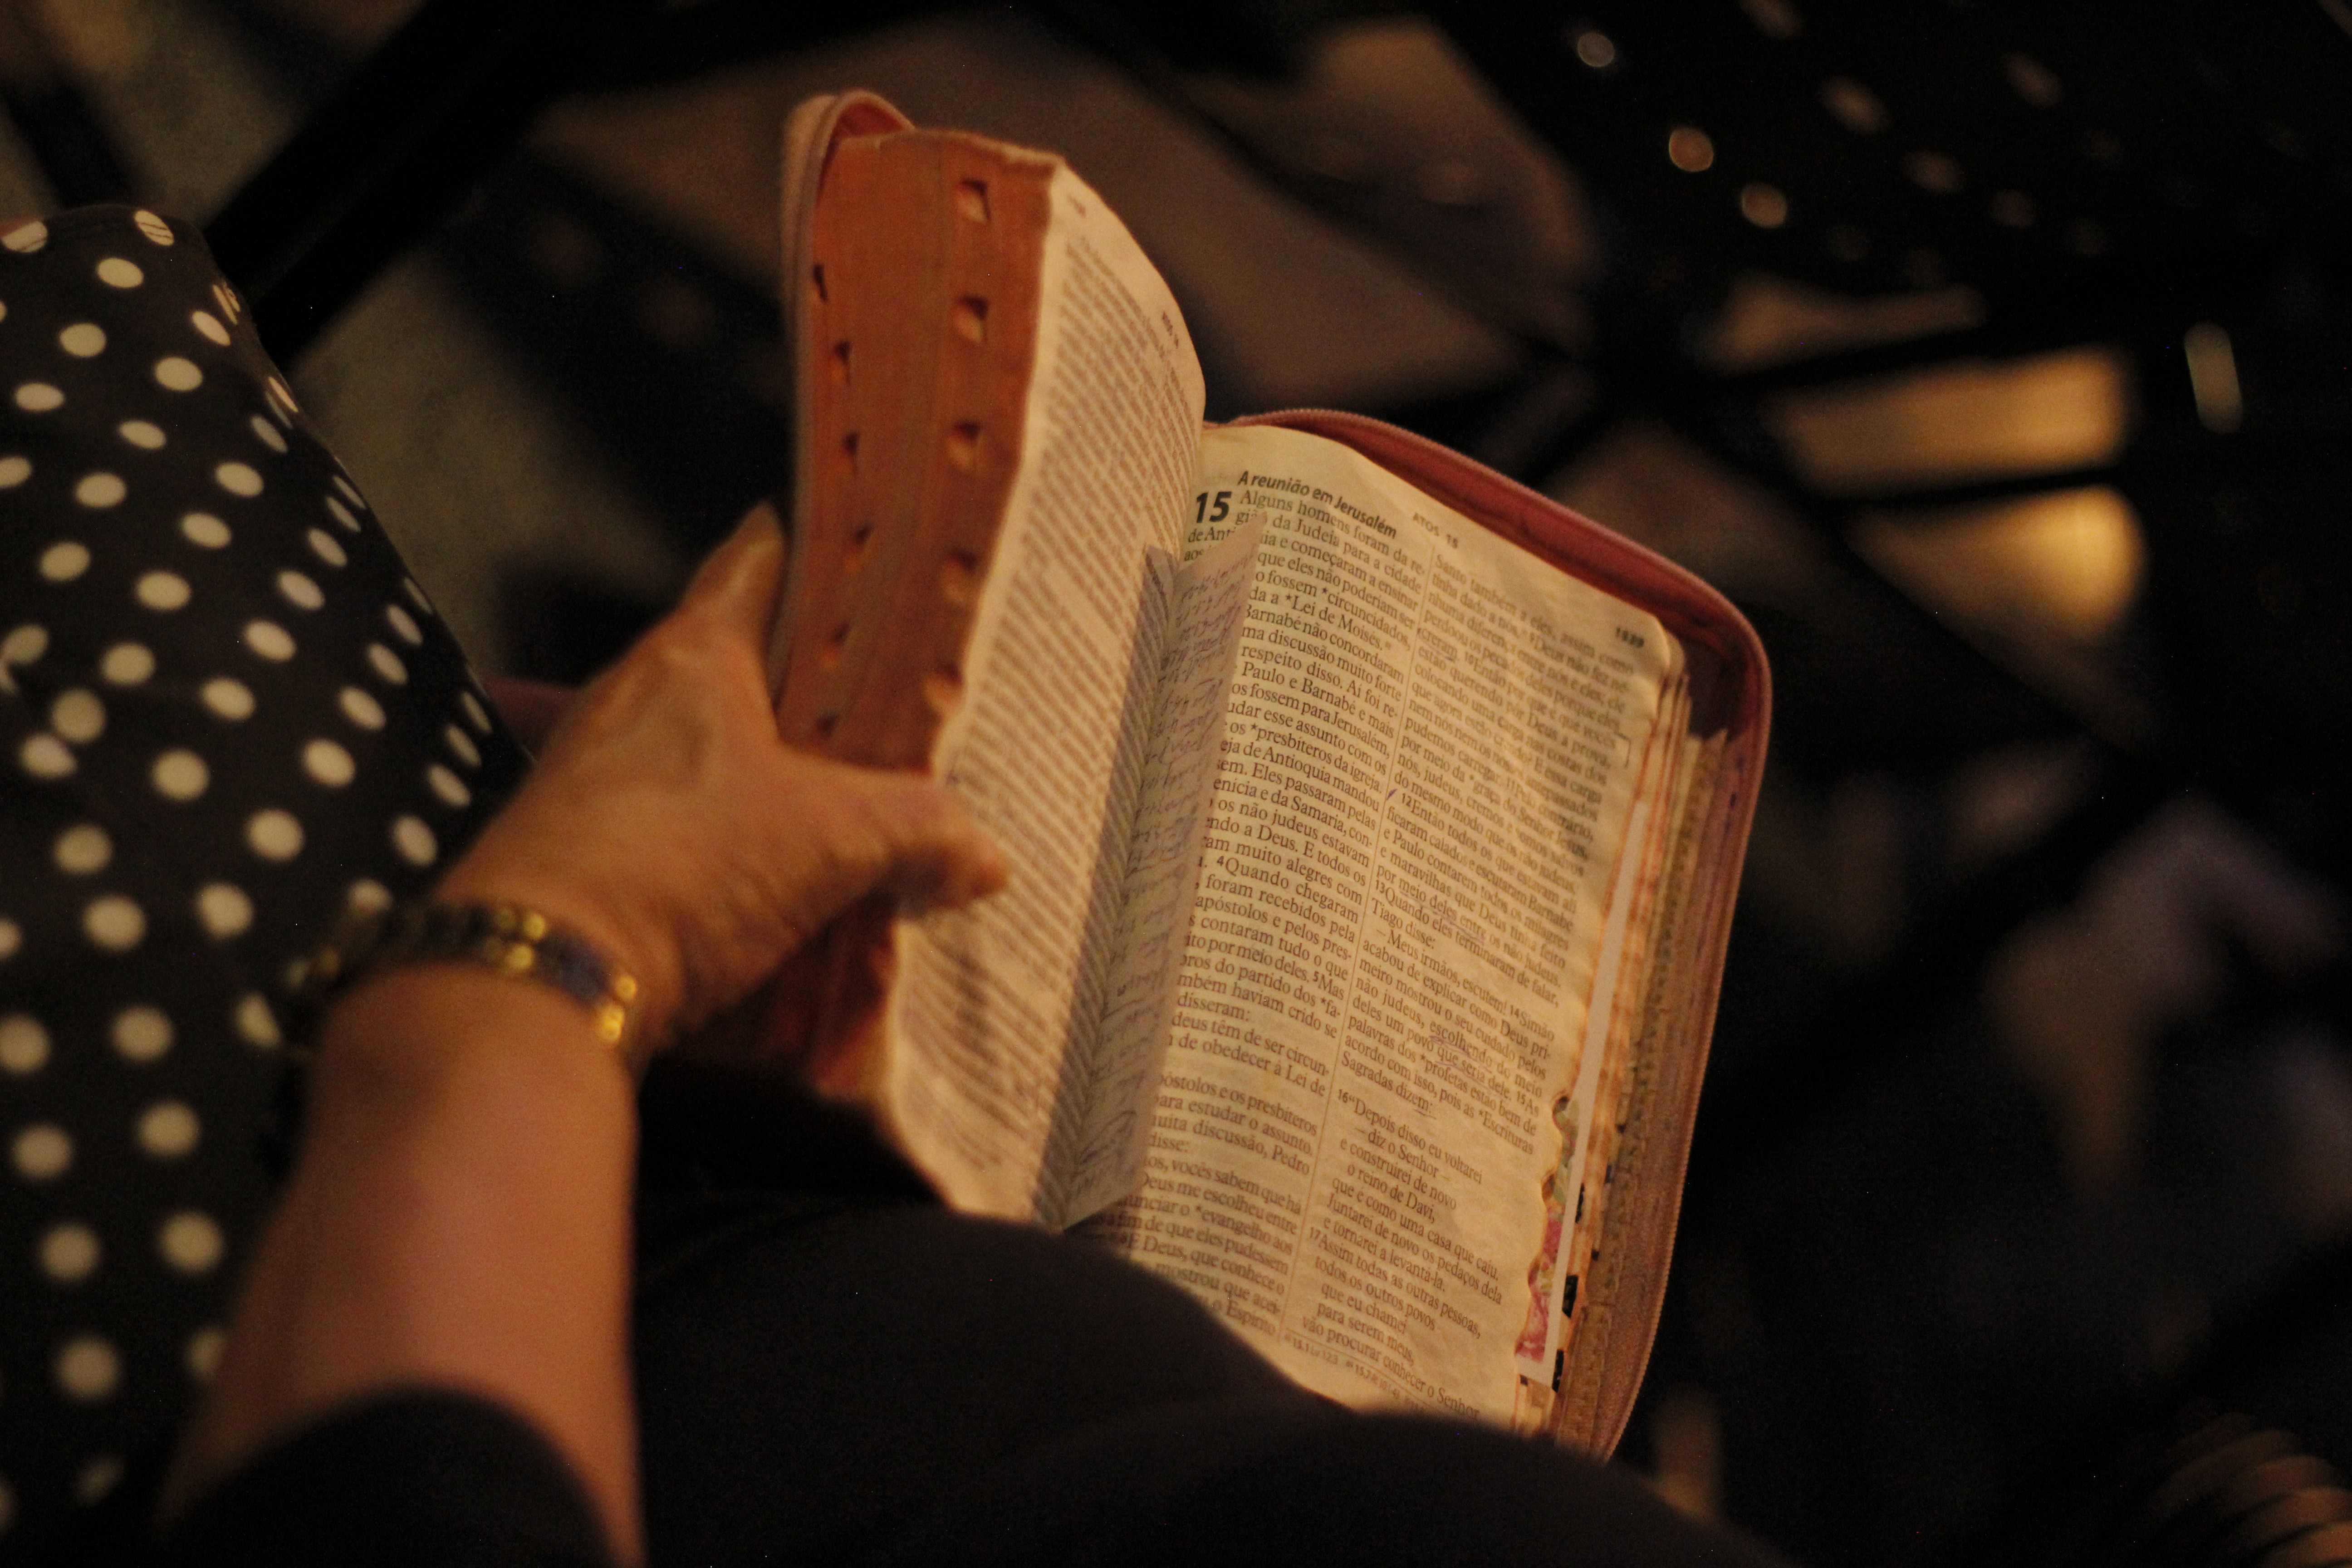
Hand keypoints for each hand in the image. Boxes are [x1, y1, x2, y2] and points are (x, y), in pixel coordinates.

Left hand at [436, 503, 1005, 1052]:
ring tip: (847, 816)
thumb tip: (980, 855)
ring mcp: (593, 778)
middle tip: (891, 710)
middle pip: (736, 668)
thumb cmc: (677, 865)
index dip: (812, 546)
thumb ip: (917, 831)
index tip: (860, 546)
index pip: (755, 561)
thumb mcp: (832, 840)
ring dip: (767, 784)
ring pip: (702, 757)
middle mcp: (631, 699)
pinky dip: (723, 855)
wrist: (538, 978)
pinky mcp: (576, 856)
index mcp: (691, 654)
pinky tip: (774, 895)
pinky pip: (671, 836)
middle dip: (811, 692)